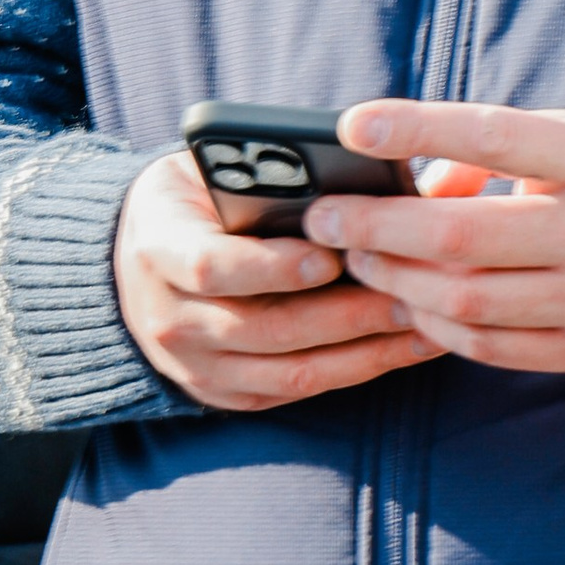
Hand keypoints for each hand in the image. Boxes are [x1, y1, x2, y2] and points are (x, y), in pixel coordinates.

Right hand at [112, 144, 441, 412]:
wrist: (139, 260)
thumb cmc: (197, 199)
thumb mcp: (214, 170)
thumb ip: (280, 174)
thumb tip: (377, 177)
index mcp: (159, 249)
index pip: (211, 267)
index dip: (273, 266)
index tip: (331, 255)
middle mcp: (168, 318)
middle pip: (266, 329)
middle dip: (347, 314)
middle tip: (412, 292)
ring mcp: (195, 365)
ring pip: (290, 372)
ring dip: (365, 351)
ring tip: (424, 324)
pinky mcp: (223, 393)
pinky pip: (295, 391)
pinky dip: (352, 371)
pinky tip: (400, 349)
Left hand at [303, 100, 564, 374]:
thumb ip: (507, 148)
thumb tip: (419, 175)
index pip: (493, 136)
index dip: (417, 129)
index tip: (353, 125)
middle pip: (458, 236)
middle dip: (374, 225)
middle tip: (324, 216)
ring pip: (464, 300)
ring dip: (394, 279)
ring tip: (358, 257)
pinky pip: (490, 346)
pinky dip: (437, 324)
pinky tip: (409, 301)